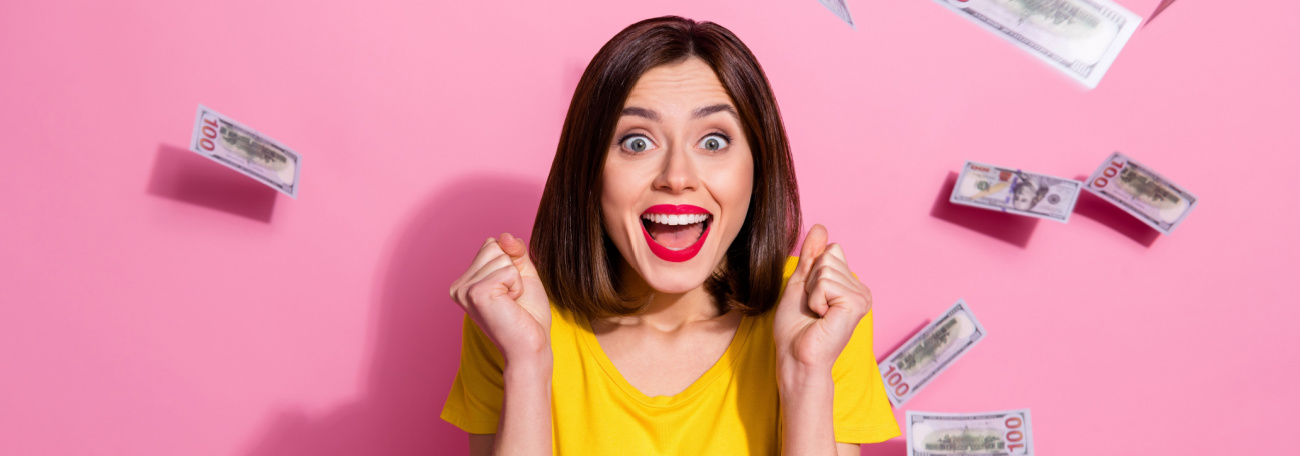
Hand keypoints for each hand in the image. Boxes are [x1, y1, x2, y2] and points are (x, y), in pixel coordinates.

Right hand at [449, 233, 551, 363]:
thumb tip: (505, 235)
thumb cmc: (527, 316)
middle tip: (512, 299)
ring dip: (516, 280)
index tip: (510, 291)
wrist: (531, 347)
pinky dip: (518, 286)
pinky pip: (509, 270)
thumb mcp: (523, 274)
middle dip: (513, 270)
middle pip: (495, 247)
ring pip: (502, 257)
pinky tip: (511, 305)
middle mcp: (459, 285)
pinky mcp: (476, 293)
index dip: (511, 263)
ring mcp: (465, 289)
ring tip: (511, 303)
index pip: (491, 245)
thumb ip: (514, 251)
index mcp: (465, 281)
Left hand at [772, 225, 873, 372]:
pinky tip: (822, 318)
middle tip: (813, 308)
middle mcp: (861, 289)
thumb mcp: (801, 284)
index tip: (811, 299)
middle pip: (829, 256)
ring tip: (817, 314)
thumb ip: (811, 257)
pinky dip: (815, 299)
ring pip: (826, 268)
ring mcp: (862, 296)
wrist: (796, 357)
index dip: (812, 272)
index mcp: (850, 285)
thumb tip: (820, 227)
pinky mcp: (857, 304)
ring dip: (812, 292)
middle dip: (811, 281)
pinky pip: (826, 282)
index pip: (830, 250)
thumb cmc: (796, 329)